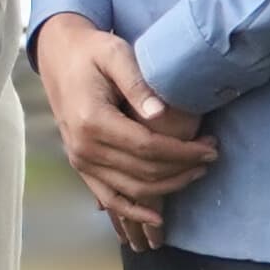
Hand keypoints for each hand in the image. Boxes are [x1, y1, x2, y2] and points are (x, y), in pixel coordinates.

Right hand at [33, 14, 214, 250]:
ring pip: (132, 189)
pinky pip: (109, 198)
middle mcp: (84, 147)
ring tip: (196, 172)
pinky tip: (157, 217)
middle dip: (183, 168)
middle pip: (144, 172)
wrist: (59, 57)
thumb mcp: (115, 54)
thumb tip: (161, 114)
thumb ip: (137, 83)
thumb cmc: (91, 52)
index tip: (211, 147)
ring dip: (168, 187)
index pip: (148, 148)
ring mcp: (80, 161)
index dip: (183, 152)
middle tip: (211, 155)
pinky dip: (133, 211)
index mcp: (92, 120)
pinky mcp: (80, 165)